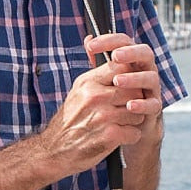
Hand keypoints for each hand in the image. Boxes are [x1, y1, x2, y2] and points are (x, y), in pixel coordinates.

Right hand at [33, 34, 163, 173]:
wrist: (53, 151)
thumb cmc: (70, 121)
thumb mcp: (78, 90)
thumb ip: (94, 70)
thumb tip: (92, 38)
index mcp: (88, 82)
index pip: (122, 67)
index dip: (130, 76)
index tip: (128, 86)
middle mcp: (95, 96)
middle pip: (134, 89)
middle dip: (135, 101)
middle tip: (126, 109)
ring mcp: (102, 116)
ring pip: (138, 112)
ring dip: (134, 120)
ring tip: (121, 123)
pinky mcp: (109, 136)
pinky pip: (135, 132)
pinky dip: (130, 136)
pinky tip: (119, 137)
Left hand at [96, 34, 164, 117]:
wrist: (129, 121)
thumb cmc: (117, 91)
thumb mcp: (105, 74)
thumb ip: (98, 58)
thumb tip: (88, 38)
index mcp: (133, 58)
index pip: (124, 41)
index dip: (108, 41)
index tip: (90, 46)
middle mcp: (146, 69)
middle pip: (145, 53)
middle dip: (131, 53)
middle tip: (115, 56)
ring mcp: (152, 87)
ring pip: (150, 77)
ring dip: (134, 78)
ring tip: (117, 81)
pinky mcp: (154, 106)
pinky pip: (153, 104)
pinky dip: (142, 104)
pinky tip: (129, 106)